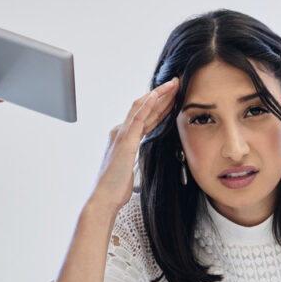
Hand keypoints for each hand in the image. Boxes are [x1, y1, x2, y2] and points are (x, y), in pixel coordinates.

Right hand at [89, 78, 178, 210]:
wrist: (104, 198)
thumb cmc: (115, 188)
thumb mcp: (128, 169)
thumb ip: (132, 159)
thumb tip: (135, 160)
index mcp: (124, 138)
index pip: (145, 117)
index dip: (160, 106)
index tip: (173, 97)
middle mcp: (121, 132)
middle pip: (144, 108)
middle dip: (161, 95)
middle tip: (176, 83)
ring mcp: (122, 135)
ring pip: (142, 108)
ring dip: (158, 94)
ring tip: (172, 85)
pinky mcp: (125, 142)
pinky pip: (138, 118)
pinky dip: (148, 105)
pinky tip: (157, 95)